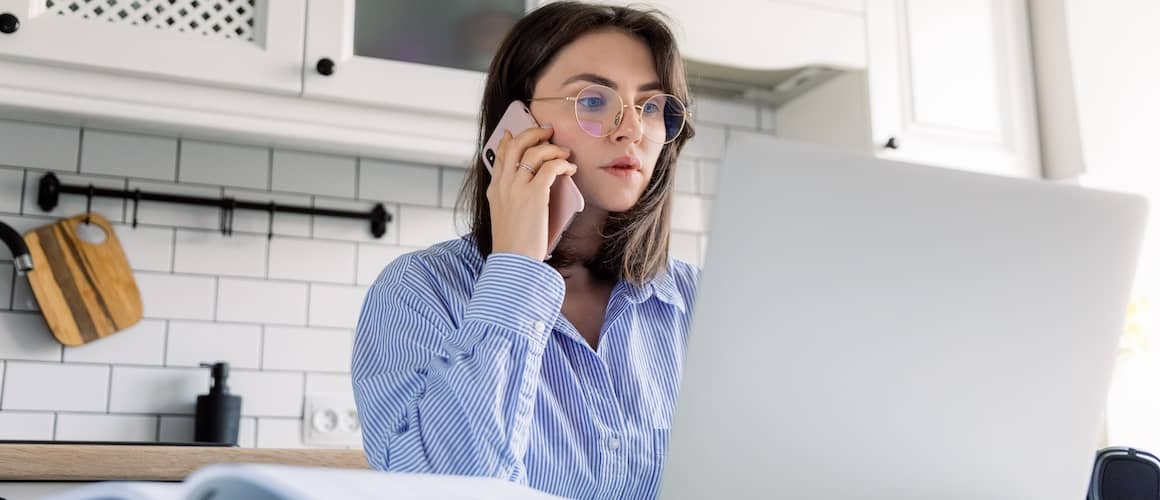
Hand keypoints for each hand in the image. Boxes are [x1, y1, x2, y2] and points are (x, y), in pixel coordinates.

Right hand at [487, 126, 577, 260]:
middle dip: (533, 133)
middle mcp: (504, 185)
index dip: (508, 140)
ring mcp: (518, 188)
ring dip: (553, 148)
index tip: (513, 133)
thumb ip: (512, 198)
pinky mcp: (535, 194)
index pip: (499, 156)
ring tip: (564, 152)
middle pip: (516, 145)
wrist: (514, 261)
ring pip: (534, 152)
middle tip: (547, 131)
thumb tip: (532, 185)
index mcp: (495, 190)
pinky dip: (562, 163)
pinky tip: (570, 168)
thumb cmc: (515, 245)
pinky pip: (551, 167)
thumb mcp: (505, 217)